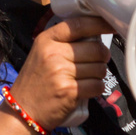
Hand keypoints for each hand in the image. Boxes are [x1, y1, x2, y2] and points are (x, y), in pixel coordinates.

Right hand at [9, 16, 113, 130]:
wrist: (23, 110)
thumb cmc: (36, 82)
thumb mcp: (42, 53)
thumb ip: (64, 42)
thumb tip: (95, 36)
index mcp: (47, 40)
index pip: (79, 25)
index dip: (100, 24)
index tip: (113, 24)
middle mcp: (53, 53)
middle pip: (95, 48)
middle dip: (102, 57)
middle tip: (95, 62)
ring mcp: (61, 72)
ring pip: (99, 68)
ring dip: (99, 74)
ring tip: (86, 78)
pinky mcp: (69, 91)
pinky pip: (97, 85)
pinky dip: (96, 88)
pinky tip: (86, 89)